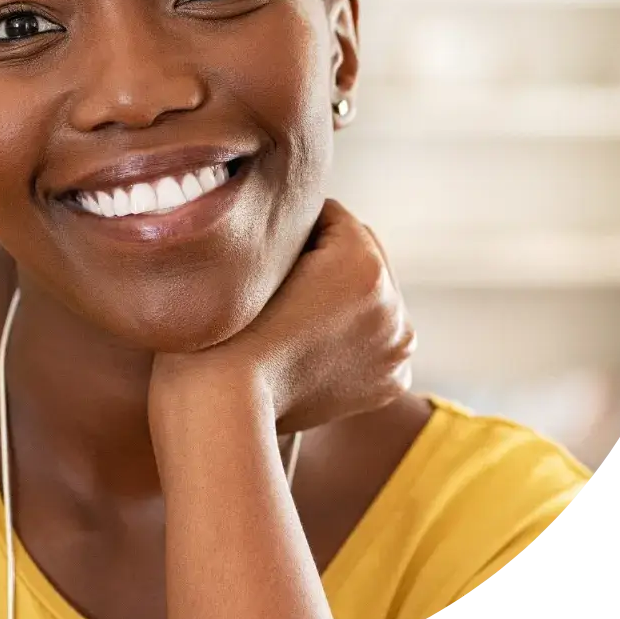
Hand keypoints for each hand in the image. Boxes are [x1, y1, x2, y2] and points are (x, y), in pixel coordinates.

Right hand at [150, 198, 414, 434]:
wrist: (223, 403)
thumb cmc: (224, 328)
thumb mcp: (256, 255)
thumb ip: (290, 230)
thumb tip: (303, 221)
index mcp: (363, 263)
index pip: (334, 216)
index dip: (298, 225)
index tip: (273, 243)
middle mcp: (393, 304)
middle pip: (363, 252)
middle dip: (331, 256)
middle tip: (288, 274)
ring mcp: (396, 345)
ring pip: (373, 295)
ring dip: (345, 295)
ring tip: (301, 310)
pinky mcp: (392, 379)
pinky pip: (377, 335)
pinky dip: (355, 334)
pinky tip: (317, 340)